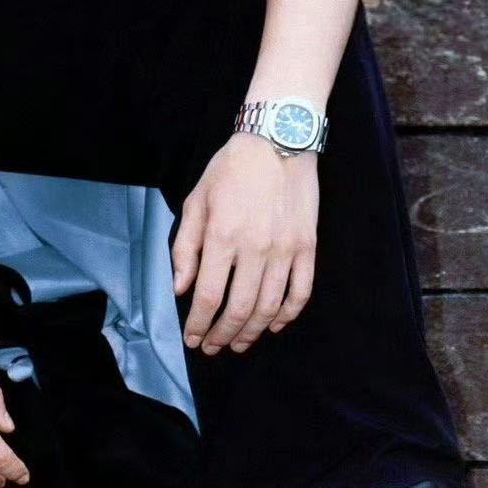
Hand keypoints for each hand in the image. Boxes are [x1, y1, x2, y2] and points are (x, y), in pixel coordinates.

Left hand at [171, 131, 318, 355]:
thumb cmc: (231, 168)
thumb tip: (181, 287)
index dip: (198, 324)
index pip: (209, 296)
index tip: (193, 338)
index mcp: (223, 236)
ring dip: (251, 331)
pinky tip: (273, 324)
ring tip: (238, 343)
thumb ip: (185, 247)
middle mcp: (255, 248)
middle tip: (212, 347)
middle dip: (222, 335)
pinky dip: (287, 314)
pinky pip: (300, 292)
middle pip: (238, 309)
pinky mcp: (307, 247)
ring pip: (269, 307)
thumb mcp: (197, 201)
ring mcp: (285, 250)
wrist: (278, 140)